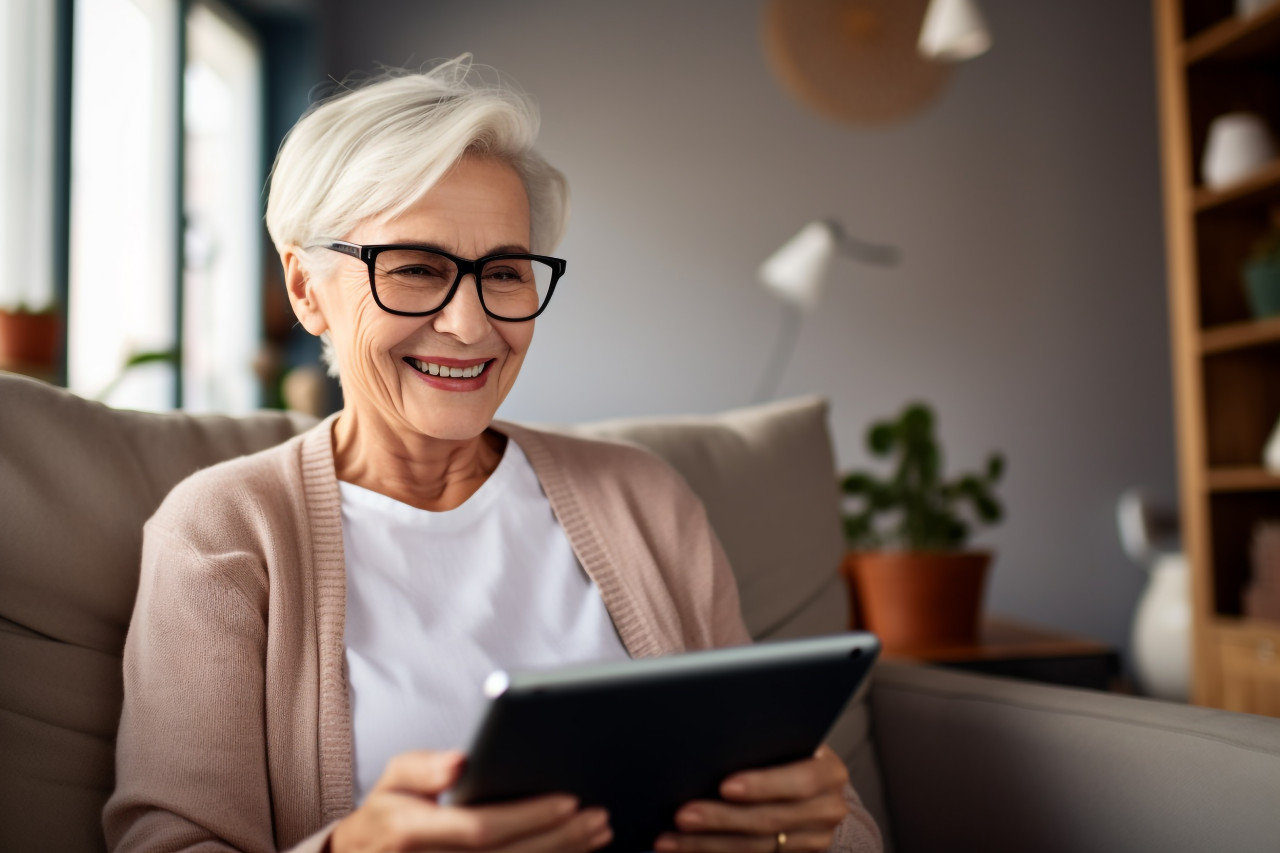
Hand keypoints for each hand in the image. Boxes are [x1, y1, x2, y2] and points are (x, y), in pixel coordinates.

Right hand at [330, 750, 611, 852]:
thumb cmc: (388, 814)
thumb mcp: (392, 781)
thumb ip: (422, 768)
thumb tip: (461, 760)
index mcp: (410, 831)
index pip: (480, 828)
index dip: (528, 816)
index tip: (570, 799)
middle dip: (560, 838)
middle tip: (598, 816)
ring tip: (598, 832)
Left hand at [655, 745, 848, 852]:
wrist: (814, 785)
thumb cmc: (789, 750)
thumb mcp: (787, 738)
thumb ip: (764, 739)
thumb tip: (714, 735)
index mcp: (829, 772)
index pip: (799, 781)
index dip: (762, 785)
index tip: (724, 786)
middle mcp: (828, 809)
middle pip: (770, 819)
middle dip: (721, 818)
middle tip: (682, 815)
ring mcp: (814, 839)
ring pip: (756, 847)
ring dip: (707, 844)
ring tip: (671, 839)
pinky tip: (683, 849)